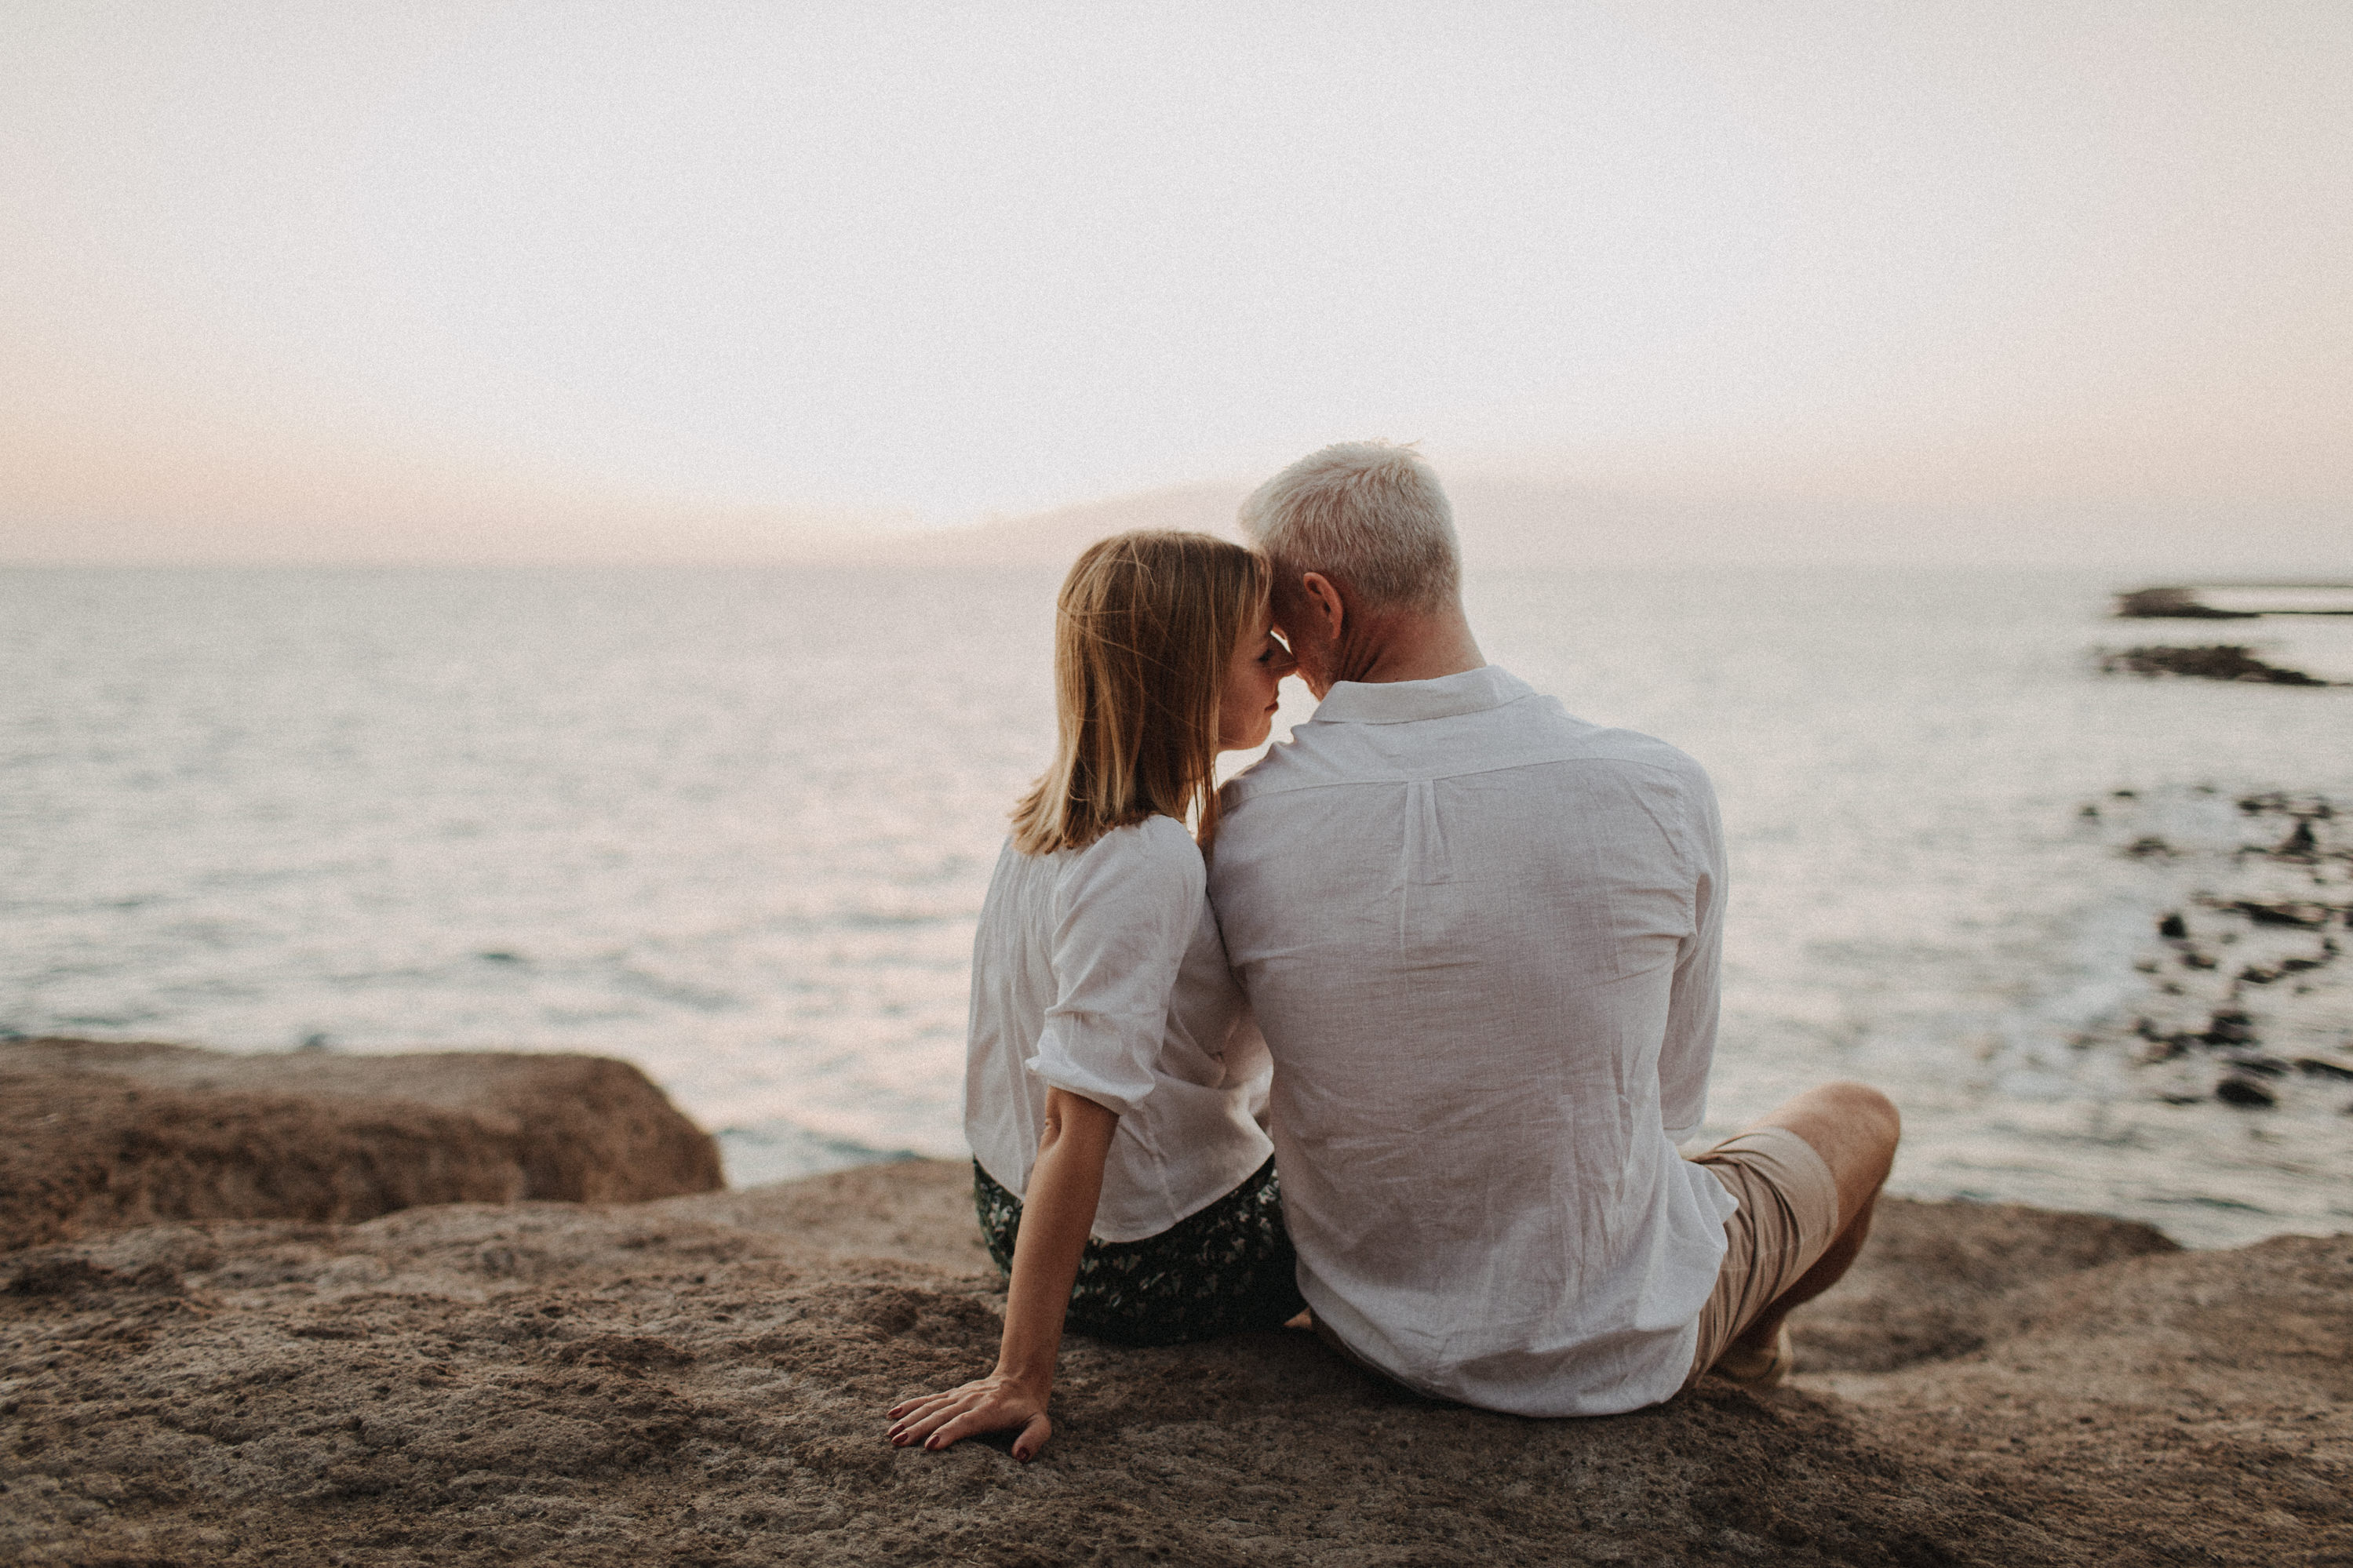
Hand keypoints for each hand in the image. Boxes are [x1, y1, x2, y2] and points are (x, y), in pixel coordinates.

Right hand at [886, 1372, 1051, 1459]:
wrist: (1021, 1378)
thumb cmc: (1029, 1409)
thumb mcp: (1040, 1424)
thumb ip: (1033, 1439)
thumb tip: (1019, 1456)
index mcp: (989, 1410)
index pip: (966, 1422)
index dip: (948, 1432)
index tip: (931, 1445)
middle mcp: (970, 1401)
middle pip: (941, 1415)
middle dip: (920, 1429)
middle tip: (899, 1443)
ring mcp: (959, 1396)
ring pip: (931, 1407)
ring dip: (910, 1420)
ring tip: (891, 1434)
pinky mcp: (951, 1395)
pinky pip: (928, 1399)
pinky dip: (910, 1405)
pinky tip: (892, 1414)